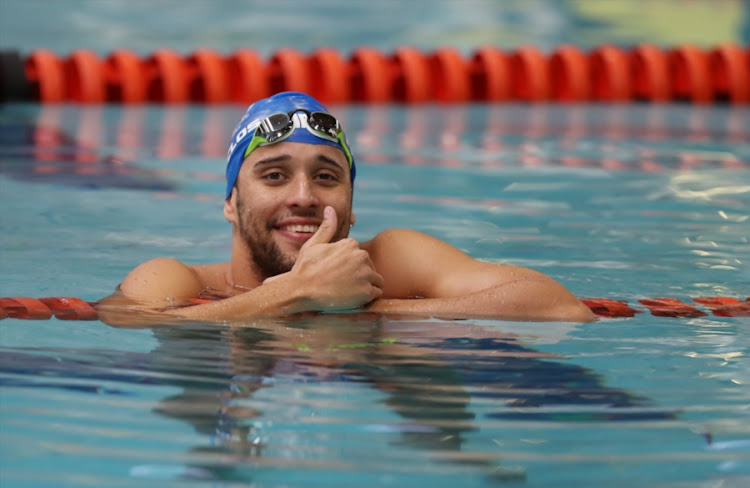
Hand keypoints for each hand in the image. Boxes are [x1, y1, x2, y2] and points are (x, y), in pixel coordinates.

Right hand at [264, 206, 383, 310]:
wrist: (301, 290)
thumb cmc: (305, 268)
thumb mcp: (314, 244)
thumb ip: (327, 227)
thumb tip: (330, 209)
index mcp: (351, 244)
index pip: (359, 255)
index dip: (349, 265)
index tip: (338, 272)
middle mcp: (361, 256)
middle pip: (370, 266)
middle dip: (360, 274)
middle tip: (341, 283)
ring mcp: (365, 274)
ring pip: (376, 279)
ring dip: (366, 285)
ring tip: (349, 291)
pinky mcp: (367, 292)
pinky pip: (377, 292)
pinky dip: (368, 296)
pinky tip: (354, 297)